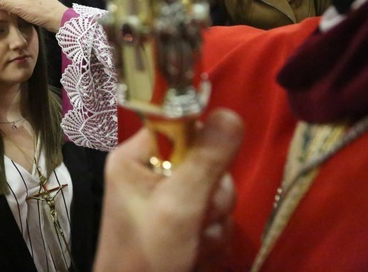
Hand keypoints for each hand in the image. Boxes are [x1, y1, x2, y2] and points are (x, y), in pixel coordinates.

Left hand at [94, 109, 242, 271]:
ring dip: (214, 222)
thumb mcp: (178, 204)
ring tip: (192, 242)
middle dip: (211, 196)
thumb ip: (206, 160)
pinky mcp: (185, 223)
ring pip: (217, 192)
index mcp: (136, 157)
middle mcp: (152, 172)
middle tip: (195, 218)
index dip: (202, 144)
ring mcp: (169, 199)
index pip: (179, 126)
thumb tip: (230, 113)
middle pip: (207, 161)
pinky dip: (213, 238)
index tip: (209, 167)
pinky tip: (196, 253)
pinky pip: (217, 218)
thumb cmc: (147, 254)